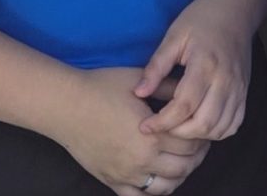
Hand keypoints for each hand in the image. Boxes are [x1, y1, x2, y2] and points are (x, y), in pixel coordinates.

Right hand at [51, 66, 210, 192]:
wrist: (65, 104)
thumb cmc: (100, 87)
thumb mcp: (137, 81)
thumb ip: (166, 86)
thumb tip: (189, 88)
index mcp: (152, 134)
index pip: (190, 144)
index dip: (200, 136)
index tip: (201, 127)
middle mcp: (143, 159)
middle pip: (184, 167)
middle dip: (195, 157)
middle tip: (197, 145)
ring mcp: (127, 174)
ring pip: (166, 187)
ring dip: (178, 176)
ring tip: (180, 161)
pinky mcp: (112, 181)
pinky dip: (153, 192)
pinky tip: (157, 179)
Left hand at [134, 0, 254, 142]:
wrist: (235, 9)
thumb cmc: (200, 19)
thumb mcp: (174, 36)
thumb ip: (157, 66)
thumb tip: (139, 93)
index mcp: (204, 65)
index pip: (183, 106)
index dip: (162, 122)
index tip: (145, 126)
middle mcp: (225, 81)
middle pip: (203, 123)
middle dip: (178, 133)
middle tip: (161, 128)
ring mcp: (238, 89)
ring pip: (220, 129)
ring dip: (197, 136)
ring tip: (178, 127)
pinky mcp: (245, 92)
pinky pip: (234, 124)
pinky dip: (216, 132)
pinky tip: (200, 125)